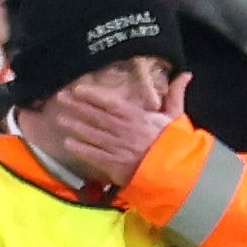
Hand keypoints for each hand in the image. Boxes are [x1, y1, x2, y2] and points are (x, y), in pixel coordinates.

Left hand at [44, 67, 187, 186]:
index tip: (78, 89)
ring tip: (60, 118)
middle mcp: (124, 131)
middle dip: (77, 106)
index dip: (93, 95)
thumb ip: (175, 94)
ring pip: (91, 134)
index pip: (111, 103)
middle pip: (96, 116)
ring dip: (75, 126)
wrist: (176, 173)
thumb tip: (185, 74)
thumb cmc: (174, 143)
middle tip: (61, 98)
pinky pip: (93, 155)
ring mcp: (117, 148)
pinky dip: (80, 149)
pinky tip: (68, 143)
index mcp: (138, 118)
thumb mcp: (176, 117)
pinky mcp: (114, 165)